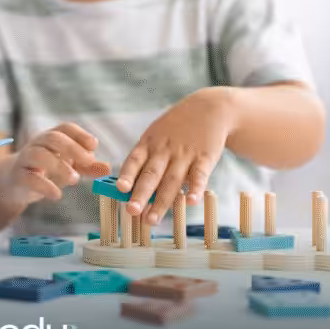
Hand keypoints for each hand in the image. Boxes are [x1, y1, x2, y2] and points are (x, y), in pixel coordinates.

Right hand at [2, 123, 110, 205]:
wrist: (14, 182)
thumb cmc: (44, 170)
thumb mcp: (68, 166)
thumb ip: (87, 167)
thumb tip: (107, 168)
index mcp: (51, 138)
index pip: (65, 128)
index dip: (80, 134)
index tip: (94, 145)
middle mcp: (37, 144)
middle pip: (53, 137)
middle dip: (72, 148)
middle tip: (88, 161)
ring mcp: (26, 159)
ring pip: (39, 154)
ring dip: (58, 165)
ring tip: (75, 180)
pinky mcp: (18, 176)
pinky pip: (29, 177)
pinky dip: (44, 186)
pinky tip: (57, 195)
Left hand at [117, 87, 236, 224]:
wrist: (210, 108)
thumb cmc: (176, 128)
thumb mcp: (155, 135)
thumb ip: (145, 160)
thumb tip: (130, 189)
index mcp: (149, 144)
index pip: (134, 160)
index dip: (127, 175)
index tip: (120, 189)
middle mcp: (164, 150)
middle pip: (151, 174)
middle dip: (140, 194)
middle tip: (131, 211)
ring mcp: (185, 154)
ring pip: (172, 180)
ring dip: (162, 201)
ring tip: (152, 220)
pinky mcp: (205, 158)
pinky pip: (199, 175)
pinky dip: (196, 189)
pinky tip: (191, 202)